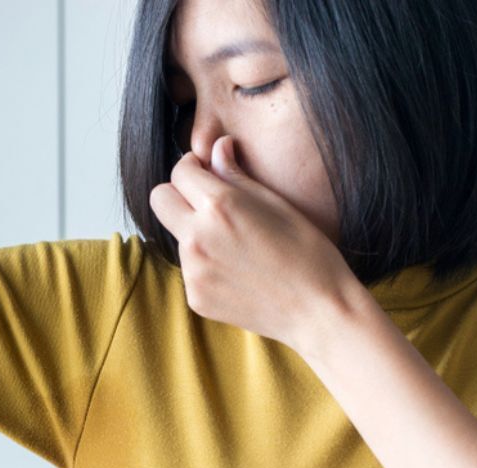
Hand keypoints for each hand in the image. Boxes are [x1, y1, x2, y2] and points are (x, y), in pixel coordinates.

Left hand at [148, 135, 359, 353]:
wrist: (317, 310)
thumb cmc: (307, 252)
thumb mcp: (276, 203)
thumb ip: (236, 175)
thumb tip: (217, 147)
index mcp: (219, 206)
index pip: (179, 172)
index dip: (192, 167)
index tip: (205, 172)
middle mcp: (197, 237)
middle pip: (159, 199)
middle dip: (177, 193)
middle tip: (204, 200)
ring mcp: (193, 271)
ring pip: (175, 235)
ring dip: (194, 232)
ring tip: (234, 245)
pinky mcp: (195, 297)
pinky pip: (189, 269)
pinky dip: (205, 264)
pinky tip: (236, 271)